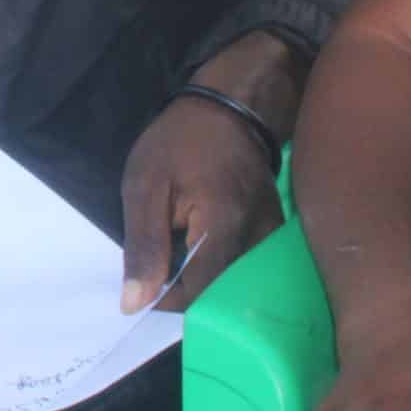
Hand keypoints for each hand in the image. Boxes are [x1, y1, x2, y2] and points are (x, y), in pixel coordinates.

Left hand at [119, 94, 283, 312]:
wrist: (231, 106)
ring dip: (204, 279)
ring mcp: (274, 235)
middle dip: (186, 291)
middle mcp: (260, 238)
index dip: (168, 300)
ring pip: (235, 283)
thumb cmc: (181, 140)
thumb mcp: (145, 185)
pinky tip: (200, 248)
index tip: (144, 284)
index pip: (200, 294)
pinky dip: (221, 267)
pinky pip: (247, 266)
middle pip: (221, 294)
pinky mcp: (276, 231)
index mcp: (224, 226)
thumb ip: (143, 247)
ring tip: (178, 253)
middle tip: (159, 268)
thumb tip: (134, 304)